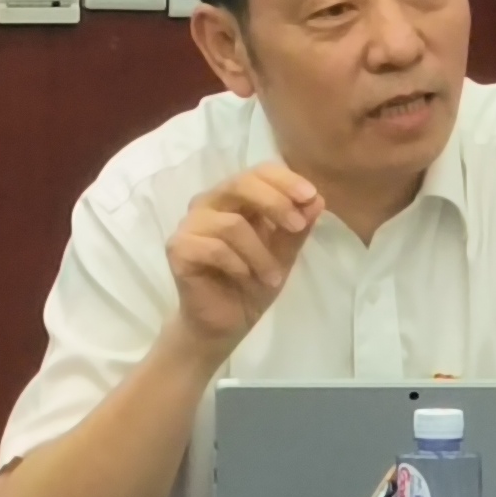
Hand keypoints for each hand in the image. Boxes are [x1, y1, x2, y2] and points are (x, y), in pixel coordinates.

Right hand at [165, 165, 324, 359]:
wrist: (225, 324)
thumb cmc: (252, 284)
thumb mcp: (283, 254)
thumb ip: (296, 228)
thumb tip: (317, 200)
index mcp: (235, 197)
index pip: (258, 172)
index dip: (285, 180)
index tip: (311, 197)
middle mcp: (209, 203)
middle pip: (240, 184)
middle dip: (275, 204)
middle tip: (297, 227)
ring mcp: (190, 224)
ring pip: (232, 224)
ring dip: (260, 254)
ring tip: (273, 277)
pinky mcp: (179, 248)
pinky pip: (214, 248)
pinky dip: (238, 265)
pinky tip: (245, 279)